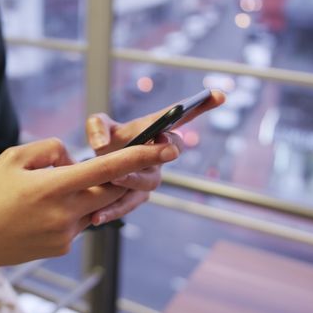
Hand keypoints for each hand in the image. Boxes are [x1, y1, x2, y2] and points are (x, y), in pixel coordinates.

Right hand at [0, 137, 179, 308]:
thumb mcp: (12, 158)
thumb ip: (51, 150)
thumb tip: (75, 157)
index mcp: (52, 187)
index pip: (107, 169)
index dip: (140, 156)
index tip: (165, 147)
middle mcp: (64, 214)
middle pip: (111, 190)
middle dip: (121, 175)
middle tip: (122, 161)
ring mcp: (65, 235)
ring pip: (95, 206)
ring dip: (89, 192)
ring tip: (50, 190)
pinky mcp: (61, 248)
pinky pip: (80, 222)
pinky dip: (73, 209)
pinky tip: (42, 210)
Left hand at [85, 90, 224, 224]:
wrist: (93, 169)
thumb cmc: (104, 140)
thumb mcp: (98, 126)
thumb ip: (97, 126)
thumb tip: (101, 144)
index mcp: (154, 130)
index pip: (182, 116)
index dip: (202, 105)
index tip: (219, 95)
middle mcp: (158, 154)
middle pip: (171, 151)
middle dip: (165, 149)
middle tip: (156, 144)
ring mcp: (150, 177)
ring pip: (150, 181)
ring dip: (133, 180)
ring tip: (113, 180)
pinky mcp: (135, 198)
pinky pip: (128, 205)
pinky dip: (113, 210)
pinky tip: (97, 217)